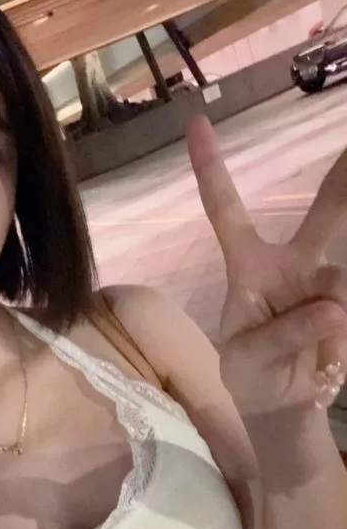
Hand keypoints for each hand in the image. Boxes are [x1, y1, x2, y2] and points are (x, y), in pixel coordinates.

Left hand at [187, 115, 346, 423]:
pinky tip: (326, 359)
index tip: (196, 123)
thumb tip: (333, 308)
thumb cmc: (250, 375)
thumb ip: (282, 336)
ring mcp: (325, 282)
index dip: (213, 170)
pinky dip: (338, 339)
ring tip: (308, 359)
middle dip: (344, 180)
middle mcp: (290, 264)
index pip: (226, 211)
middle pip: (323, 213)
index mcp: (248, 266)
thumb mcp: (247, 360)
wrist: (283, 406)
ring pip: (341, 282)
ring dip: (327, 327)